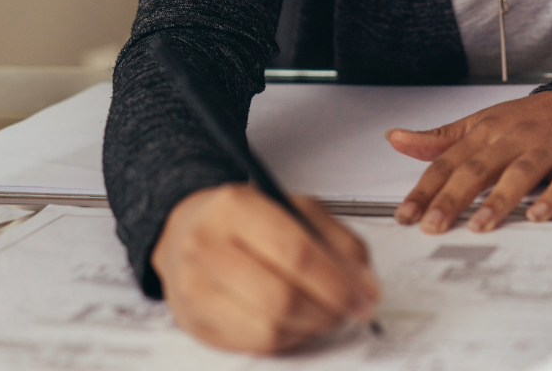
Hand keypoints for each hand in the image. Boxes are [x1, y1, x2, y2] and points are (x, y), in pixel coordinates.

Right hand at [150, 183, 379, 353]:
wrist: (185, 229)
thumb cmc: (244, 219)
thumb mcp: (293, 208)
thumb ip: (336, 241)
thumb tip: (366, 285)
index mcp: (235, 207)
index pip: (294, 251)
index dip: (337, 282)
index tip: (364, 297)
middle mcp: (206, 246)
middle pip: (281, 297)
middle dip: (328, 311)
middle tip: (348, 309)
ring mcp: (195, 288)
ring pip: (269, 328)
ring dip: (310, 327)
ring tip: (323, 312)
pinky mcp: (195, 322)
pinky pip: (255, 345)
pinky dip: (287, 338)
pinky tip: (294, 320)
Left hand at [387, 90, 551, 233]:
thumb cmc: (529, 120)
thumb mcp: (480, 124)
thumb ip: (439, 139)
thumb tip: (396, 139)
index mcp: (485, 132)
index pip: (448, 162)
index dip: (426, 189)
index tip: (407, 214)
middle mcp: (512, 138)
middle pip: (478, 168)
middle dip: (452, 198)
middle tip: (433, 225)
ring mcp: (546, 146)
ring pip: (519, 172)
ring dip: (498, 199)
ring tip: (480, 225)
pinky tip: (538, 215)